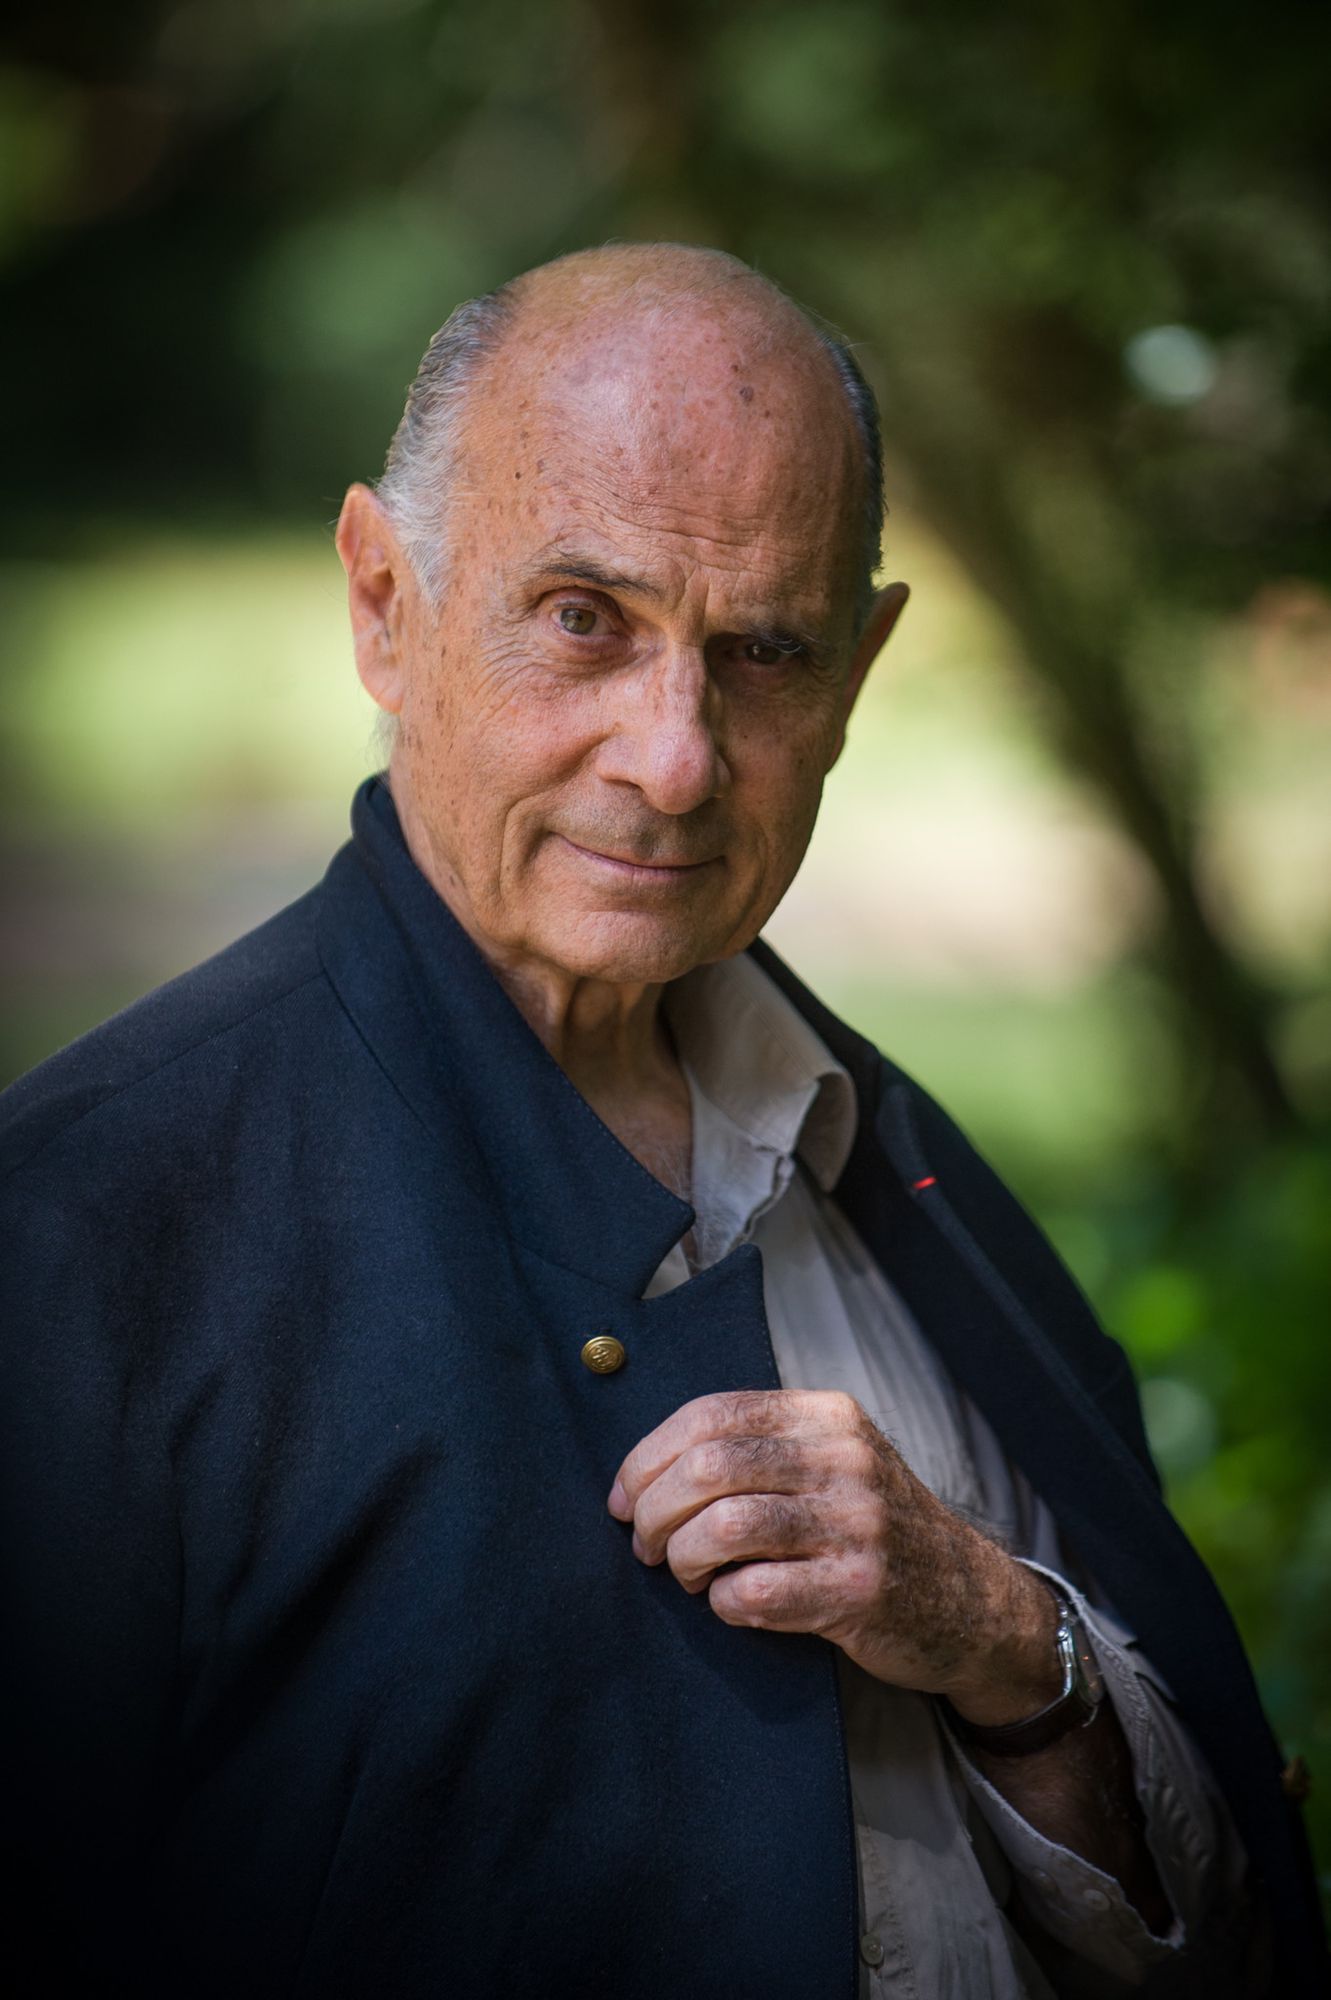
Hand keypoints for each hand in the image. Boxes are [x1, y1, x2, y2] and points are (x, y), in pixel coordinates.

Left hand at [608, 1388, 1060, 1724]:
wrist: (968, 1601)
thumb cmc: (872, 1530)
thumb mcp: (830, 1462)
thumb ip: (757, 1450)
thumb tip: (645, 1472)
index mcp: (826, 1415)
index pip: (711, 1414)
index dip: (648, 1456)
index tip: (623, 1497)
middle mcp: (844, 1458)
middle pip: (708, 1467)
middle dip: (654, 1511)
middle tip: (645, 1545)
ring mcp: (856, 1523)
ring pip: (725, 1526)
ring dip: (683, 1558)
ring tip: (687, 1575)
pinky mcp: (859, 1589)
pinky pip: (756, 1592)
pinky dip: (725, 1603)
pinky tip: (733, 1603)